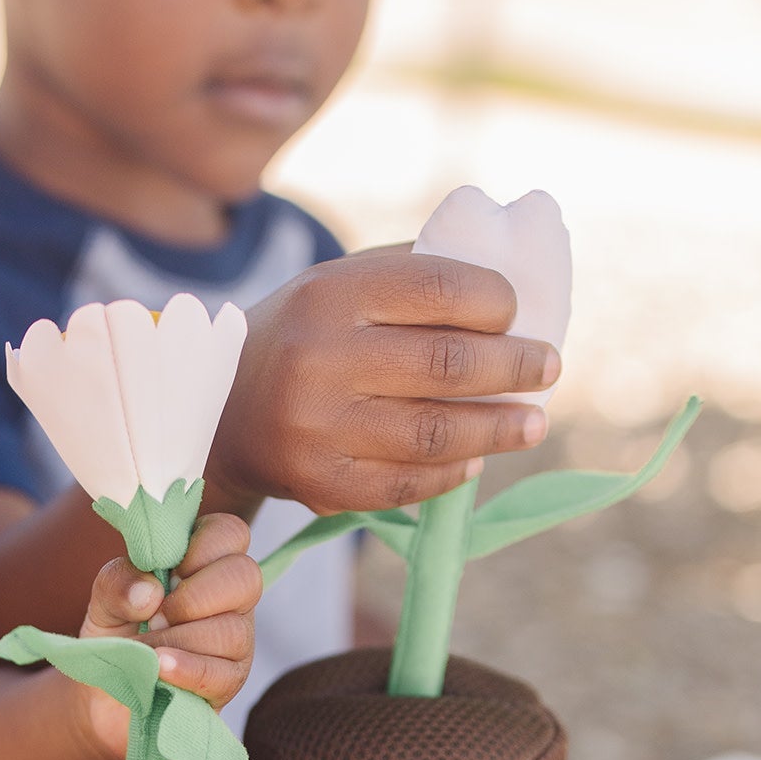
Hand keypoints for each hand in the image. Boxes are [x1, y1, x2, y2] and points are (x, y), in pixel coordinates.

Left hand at [77, 511, 259, 759]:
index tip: (168, 571)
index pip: (230, 533)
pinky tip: (159, 669)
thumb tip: (149, 590)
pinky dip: (185, 669)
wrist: (104, 697)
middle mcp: (230, 597)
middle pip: (246, 577)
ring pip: (231, 630)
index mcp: (205, 562)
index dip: (201, 547)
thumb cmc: (115, 637)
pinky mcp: (229, 681)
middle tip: (156, 615)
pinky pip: (222, 673)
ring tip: (145, 651)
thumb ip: (117, 582)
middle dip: (194, 597)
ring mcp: (236, 641)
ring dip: (178, 639)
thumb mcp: (103, 602)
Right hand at [210, 247, 560, 514]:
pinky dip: (451, 474)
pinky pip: (407, 484)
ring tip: (533, 423)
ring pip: (437, 432)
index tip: (517, 315)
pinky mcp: (319, 483)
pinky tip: (475, 461)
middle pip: (449, 364)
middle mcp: (321, 358)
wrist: (211, 414)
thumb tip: (511, 278)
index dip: (498, 302)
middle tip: (549, 369)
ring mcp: (317, 427)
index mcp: (330, 295)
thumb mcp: (334, 287)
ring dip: (500, 429)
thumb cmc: (298, 339)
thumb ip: (409, 275)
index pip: (441, 288)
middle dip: (517, 367)